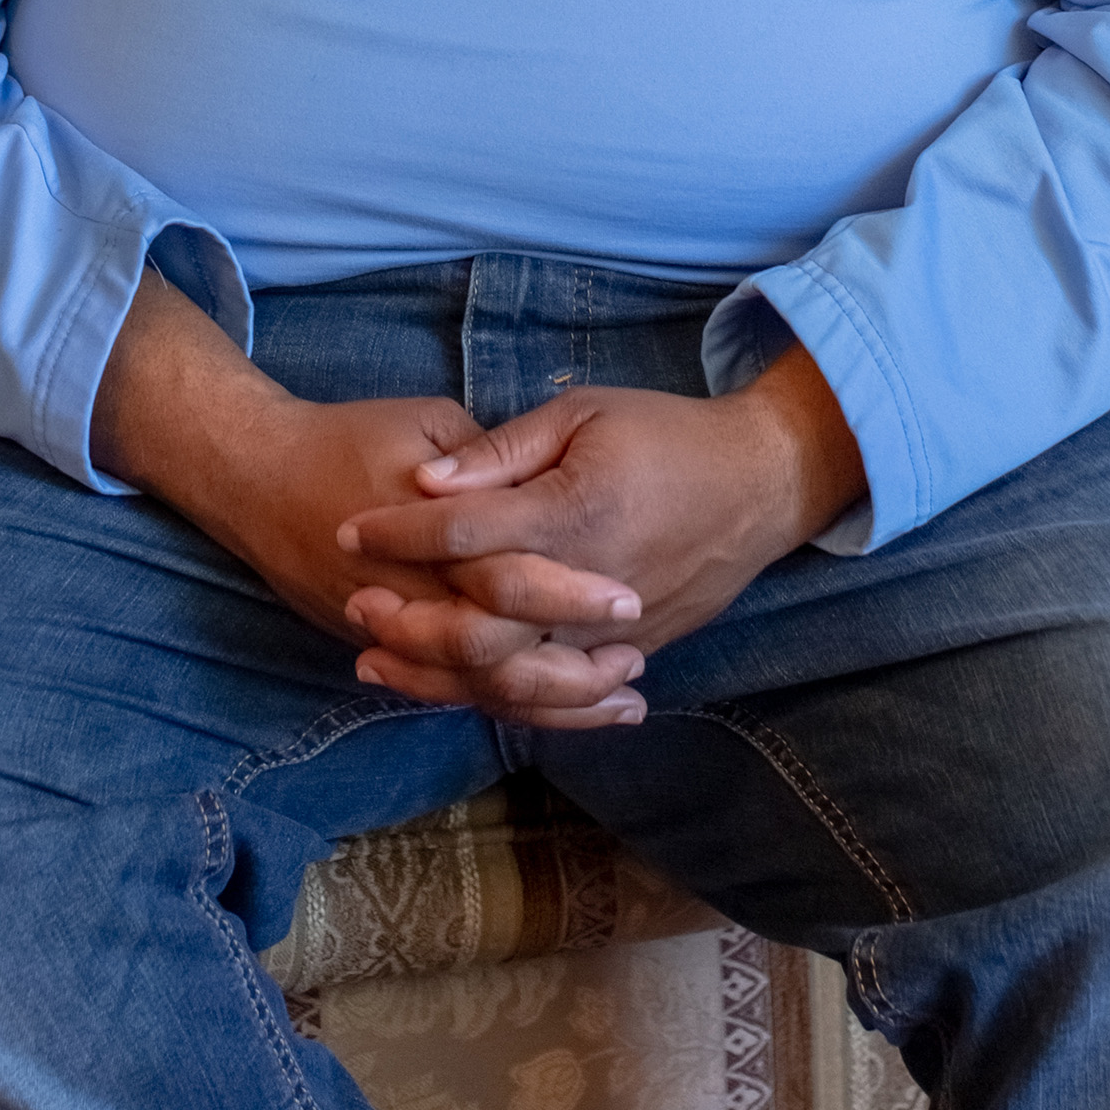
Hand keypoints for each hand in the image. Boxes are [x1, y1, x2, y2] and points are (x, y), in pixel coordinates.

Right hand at [92, 271, 653, 726]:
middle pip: (502, 650)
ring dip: (552, 701)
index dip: (572, 594)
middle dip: (574, 668)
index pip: (512, 575)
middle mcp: (417, 593)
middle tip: (637, 664)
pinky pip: (451, 690)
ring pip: (480, 686)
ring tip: (620, 702)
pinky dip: (506, 703)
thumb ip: (492, 463)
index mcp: (434, 534)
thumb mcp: (428, 423)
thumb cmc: (349, 437)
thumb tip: (550, 492)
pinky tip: (559, 709)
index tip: (631, 599)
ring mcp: (398, 630)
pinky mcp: (383, 649)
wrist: (257, 478)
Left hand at [336, 346, 864, 703]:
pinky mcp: (628, 652)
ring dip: (434, 673)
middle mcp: (589, 586)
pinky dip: (490, 694)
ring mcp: (610, 632)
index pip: (465, 533)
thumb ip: (503, 451)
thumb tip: (427, 479)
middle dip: (406, 620)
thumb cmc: (665, 434)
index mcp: (573, 512)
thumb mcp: (583, 415)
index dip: (399, 531)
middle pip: (478, 628)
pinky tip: (444, 686)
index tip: (350, 525)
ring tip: (374, 659)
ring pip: (508, 676)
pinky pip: (550, 690)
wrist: (759, 484)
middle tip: (353, 603)